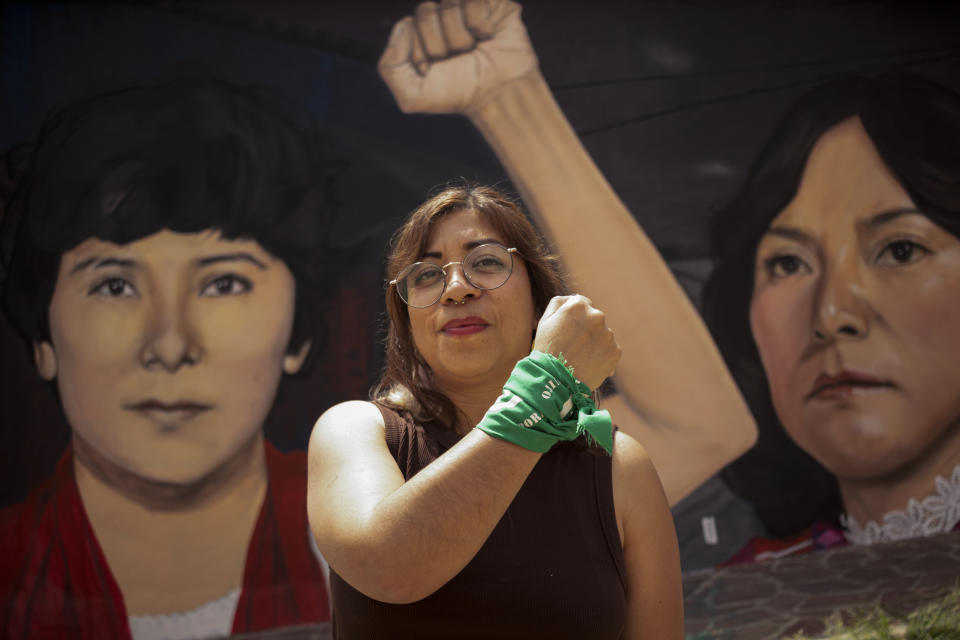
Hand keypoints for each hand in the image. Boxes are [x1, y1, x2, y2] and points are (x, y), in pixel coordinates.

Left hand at [378, 0, 538, 114]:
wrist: (498, 96)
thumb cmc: (459, 95)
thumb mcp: (412, 96)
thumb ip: (390, 66)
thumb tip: (404, 23)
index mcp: (421, 34)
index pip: (408, 25)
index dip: (421, 50)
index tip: (436, 69)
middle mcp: (442, 17)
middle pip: (425, 11)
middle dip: (439, 45)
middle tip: (457, 60)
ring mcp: (465, 7)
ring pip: (449, 4)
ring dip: (460, 37)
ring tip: (473, 50)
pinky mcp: (491, 2)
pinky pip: (473, 0)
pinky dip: (479, 23)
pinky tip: (487, 36)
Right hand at [533, 295, 620, 390]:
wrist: (555, 379)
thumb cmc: (547, 348)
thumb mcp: (546, 319)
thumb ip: (560, 302)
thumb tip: (574, 298)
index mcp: (579, 305)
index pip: (582, 304)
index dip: (575, 318)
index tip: (569, 331)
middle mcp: (597, 316)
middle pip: (594, 319)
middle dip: (587, 329)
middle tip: (574, 346)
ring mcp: (608, 334)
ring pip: (603, 335)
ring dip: (595, 342)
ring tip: (580, 357)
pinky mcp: (615, 351)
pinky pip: (610, 350)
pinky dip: (602, 356)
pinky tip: (588, 364)